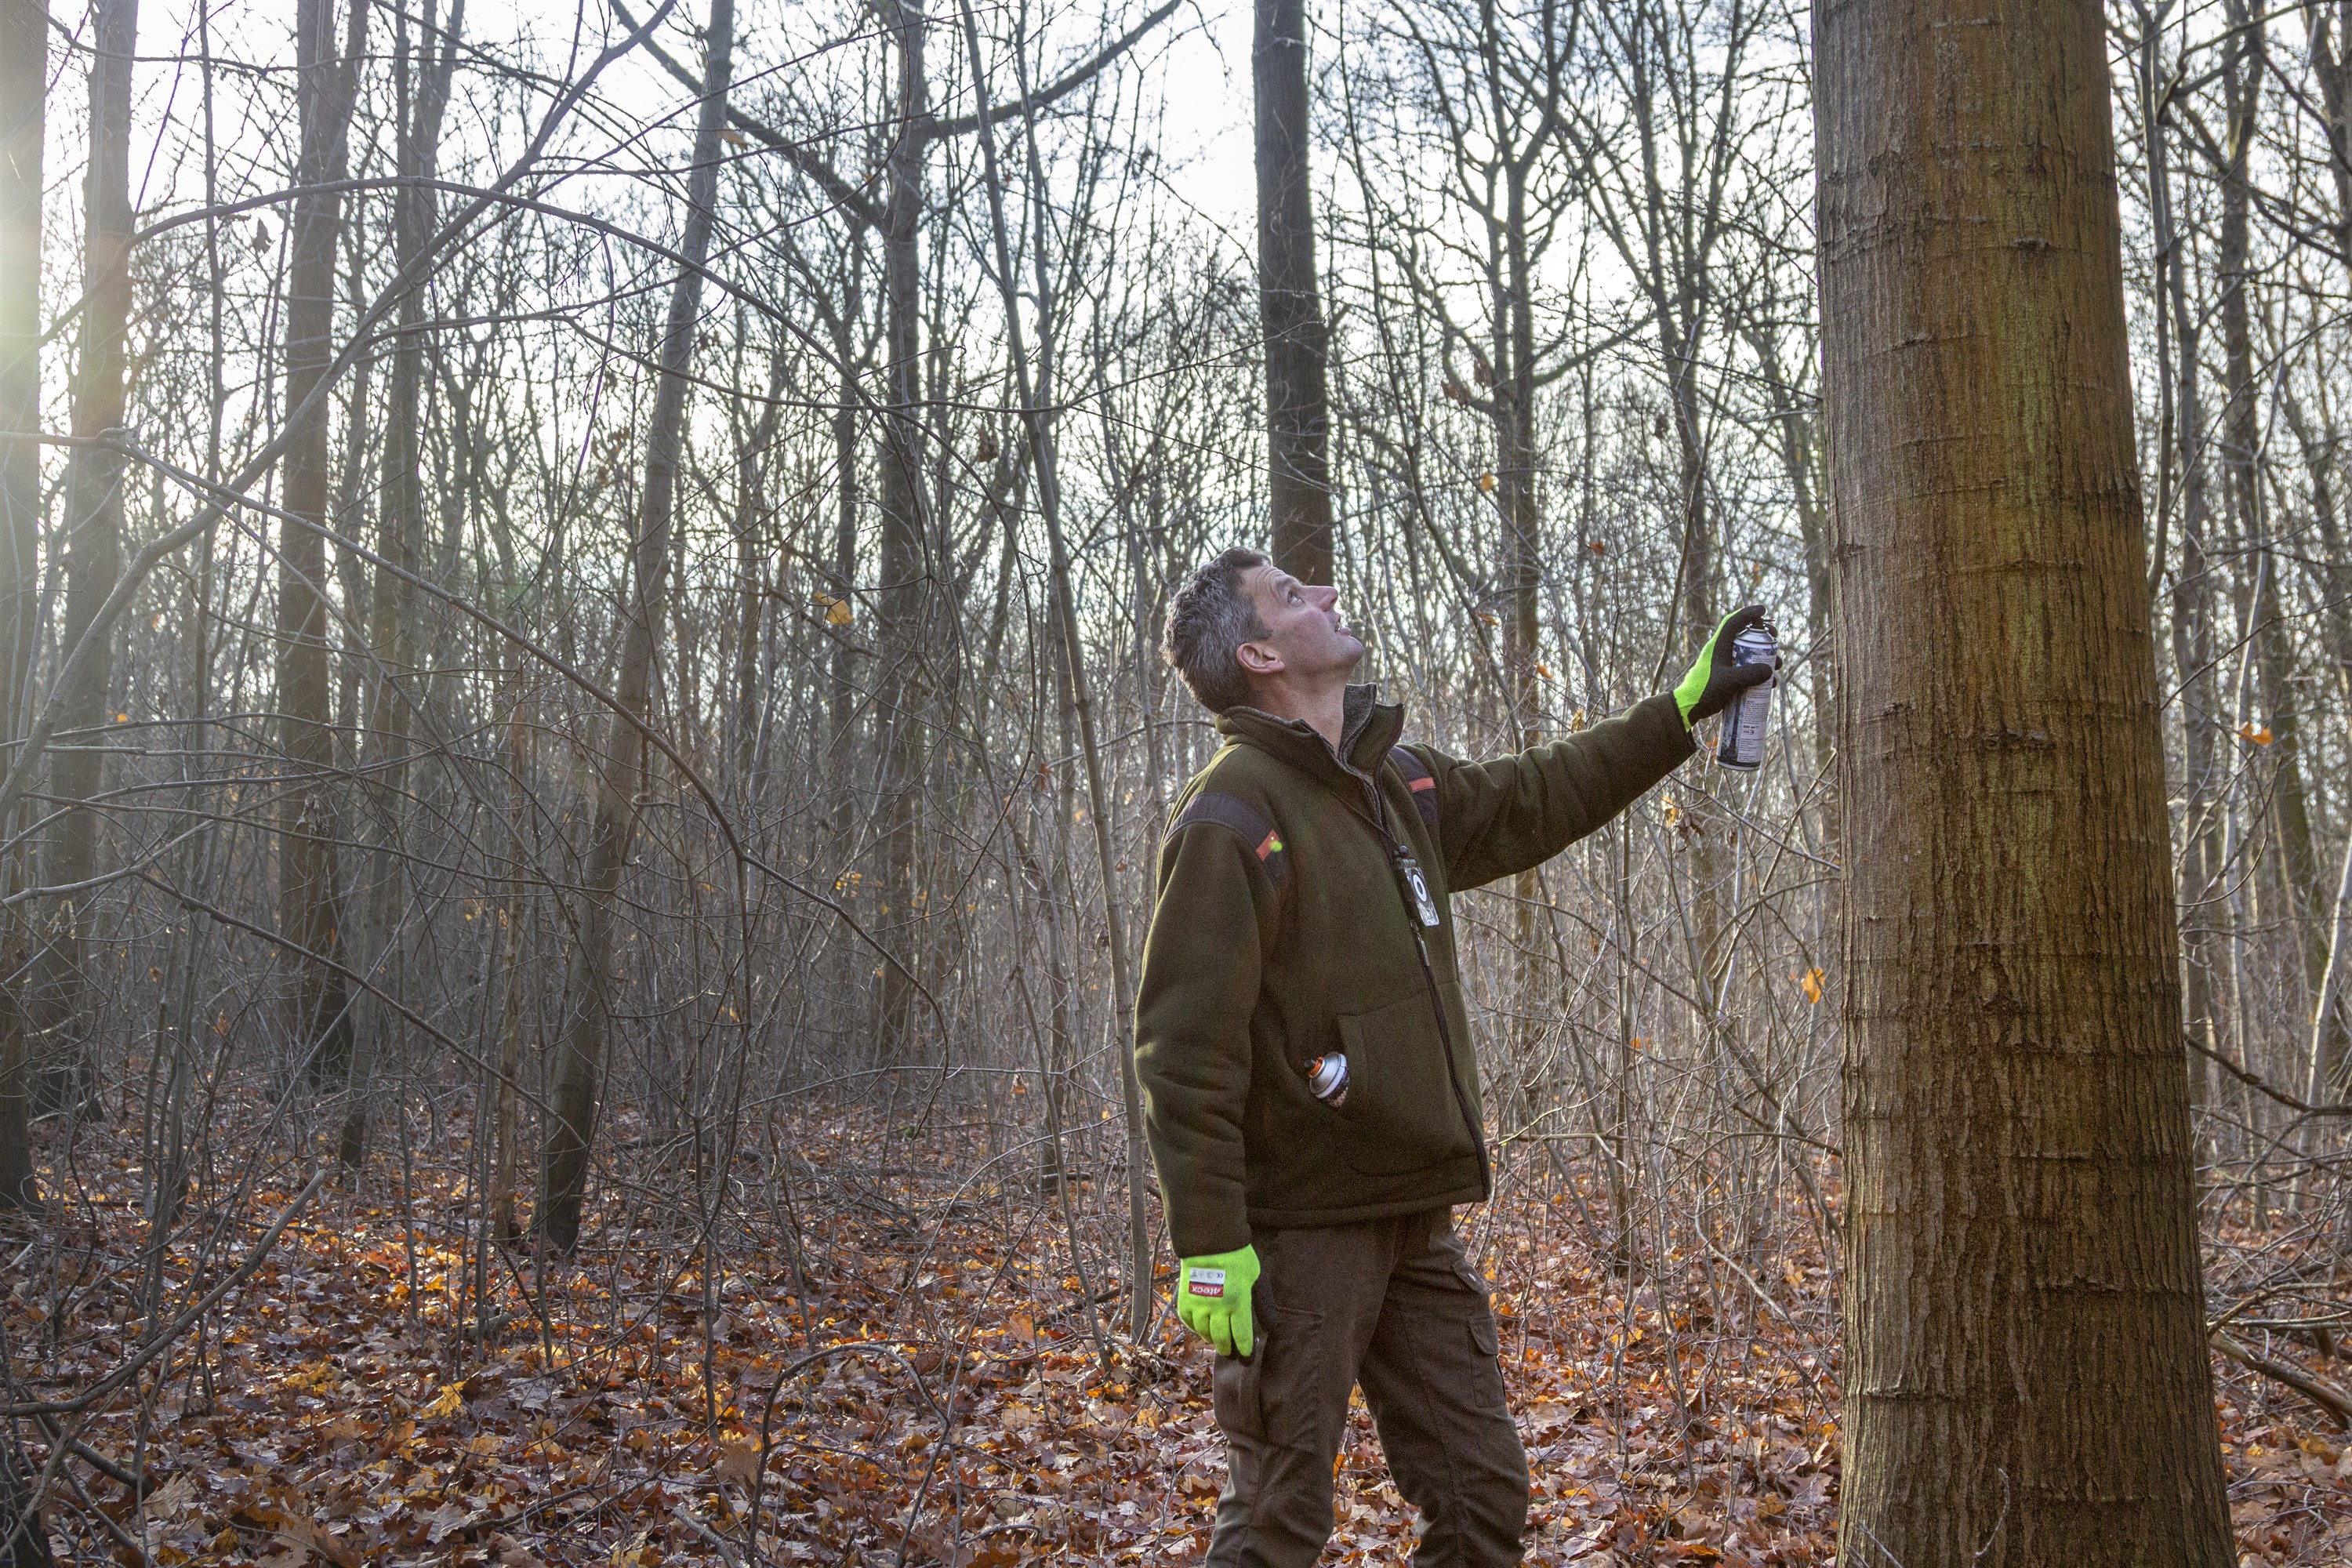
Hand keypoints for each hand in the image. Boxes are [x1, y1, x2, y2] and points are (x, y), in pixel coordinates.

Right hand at [1176, 1245, 1260, 1356]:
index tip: (1247, 1357)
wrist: (1209, 1241)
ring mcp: (1199, 1305)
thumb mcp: (1257, 1278)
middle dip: (1227, 1349)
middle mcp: (1217, 1308)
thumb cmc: (1238, 1258)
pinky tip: (1201, 1328)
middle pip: (1222, 1339)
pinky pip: (1189, 1322)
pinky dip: (1195, 1328)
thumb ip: (1263, 1303)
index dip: (1245, 1349)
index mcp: (1238, 1302)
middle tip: (1231, 1354)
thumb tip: (1271, 1326)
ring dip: (1212, 1340)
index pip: (1242, 1335)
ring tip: (1217, 1341)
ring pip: (1204, 1333)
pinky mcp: (1185, 1299)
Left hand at [1673, 605, 1775, 726]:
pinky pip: (1750, 671)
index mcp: (1718, 646)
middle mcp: (1724, 652)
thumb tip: (1769, 669)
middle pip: (1746, 636)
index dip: (1748, 613)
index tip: (1763, 610)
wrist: (1691, 708)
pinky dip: (1762, 675)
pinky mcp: (1732, 678)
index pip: (1733, 622)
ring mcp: (1728, 665)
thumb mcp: (1727, 681)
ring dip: (1767, 657)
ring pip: (1751, 655)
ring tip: (1778, 665)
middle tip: (1775, 639)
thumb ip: (1747, 675)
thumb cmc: (1704, 691)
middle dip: (1764, 636)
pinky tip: (1771, 684)